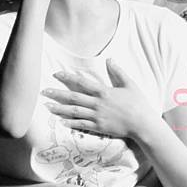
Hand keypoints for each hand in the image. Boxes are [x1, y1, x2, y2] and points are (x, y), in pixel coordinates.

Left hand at [42, 59, 158, 138]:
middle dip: (57, 94)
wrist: (142, 124)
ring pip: (74, 112)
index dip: (68, 78)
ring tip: (47, 106)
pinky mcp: (99, 127)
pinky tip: (61, 121)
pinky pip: (82, 125)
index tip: (56, 74)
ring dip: (59, 109)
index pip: (82, 82)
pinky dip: (70, 123)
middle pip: (73, 98)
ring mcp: (97, 117)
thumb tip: (109, 59)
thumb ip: (118, 72)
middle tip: (44, 91)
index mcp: (104, 92)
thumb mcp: (129, 84)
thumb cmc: (138, 103)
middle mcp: (97, 104)